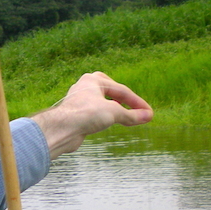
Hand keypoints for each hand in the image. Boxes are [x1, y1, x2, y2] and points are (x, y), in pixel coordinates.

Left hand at [32, 72, 152, 158]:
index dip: (137, 103)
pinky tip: (110, 123)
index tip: (148, 113)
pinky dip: (106, 117)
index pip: (121, 91)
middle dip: (125, 101)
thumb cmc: (85, 114)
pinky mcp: (77, 115)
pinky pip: (96, 114)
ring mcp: (80, 101)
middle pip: (112, 94)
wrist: (62, 129)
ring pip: (103, 104)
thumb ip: (131, 115)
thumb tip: (147, 116)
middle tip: (137, 110)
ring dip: (116, 110)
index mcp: (93, 80)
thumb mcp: (114, 112)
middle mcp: (85, 88)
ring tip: (126, 117)